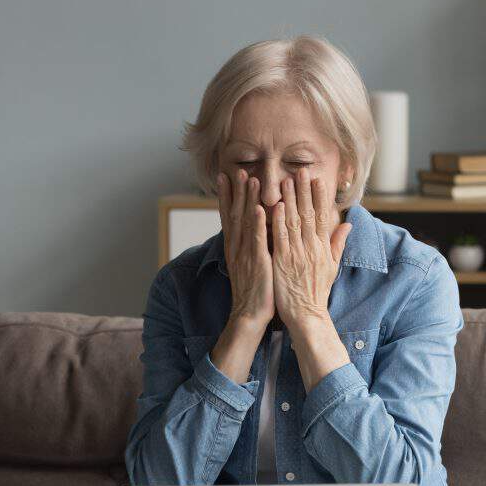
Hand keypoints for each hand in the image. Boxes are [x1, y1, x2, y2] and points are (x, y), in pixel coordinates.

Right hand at [217, 168, 273, 326]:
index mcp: (235, 247)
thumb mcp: (248, 264)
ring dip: (247, 200)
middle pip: (234, 214)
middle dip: (236, 191)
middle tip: (237, 170)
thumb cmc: (253, 291)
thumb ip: (252, 245)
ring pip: (245, 222)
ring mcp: (246, 254)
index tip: (226, 177)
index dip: (227, 196)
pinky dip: (258, 224)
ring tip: (249, 179)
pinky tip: (259, 209)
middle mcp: (237, 247)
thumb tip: (255, 229)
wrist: (249, 315)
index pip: (229, 216)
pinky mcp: (257, 262)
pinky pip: (257, 240)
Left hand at [269, 175, 350, 330]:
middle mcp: (312, 248)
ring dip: (290, 200)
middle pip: (308, 214)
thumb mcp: (332, 266)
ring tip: (286, 181)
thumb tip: (347, 223)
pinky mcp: (283, 262)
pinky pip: (280, 238)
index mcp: (323, 247)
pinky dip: (277, 221)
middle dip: (304, 191)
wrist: (307, 315)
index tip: (317, 179)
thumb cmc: (317, 292)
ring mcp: (297, 254)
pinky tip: (274, 206)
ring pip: (293, 222)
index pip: (322, 216)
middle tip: (301, 171)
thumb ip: (338, 243)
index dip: (320, 197)